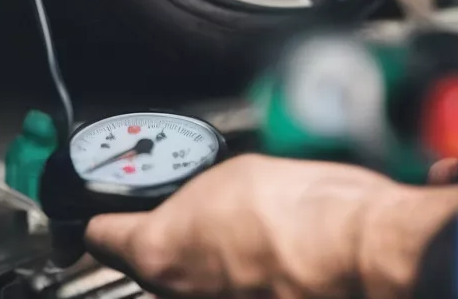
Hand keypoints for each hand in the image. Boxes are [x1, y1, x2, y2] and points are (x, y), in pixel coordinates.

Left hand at [84, 153, 457, 298]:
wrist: (359, 250)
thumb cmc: (305, 210)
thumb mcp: (235, 172)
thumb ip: (196, 188)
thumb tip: (195, 193)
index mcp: (159, 250)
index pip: (97, 234)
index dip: (99, 214)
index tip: (99, 208)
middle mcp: (178, 295)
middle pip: (151, 260)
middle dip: (170, 234)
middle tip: (201, 207)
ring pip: (193, 282)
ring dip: (210, 260)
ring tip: (249, 230)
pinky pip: (228, 292)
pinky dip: (242, 279)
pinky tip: (269, 256)